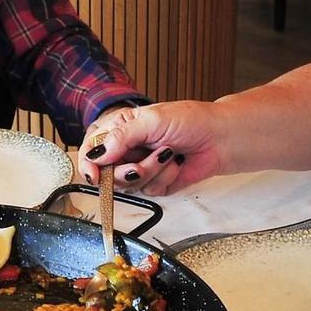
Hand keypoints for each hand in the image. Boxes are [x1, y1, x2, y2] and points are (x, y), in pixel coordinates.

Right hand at [74, 101, 231, 195]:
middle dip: (125, 171)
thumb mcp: (152, 120)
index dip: (90, 164)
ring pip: (130, 184)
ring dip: (150, 171)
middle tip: (138, 165)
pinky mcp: (157, 181)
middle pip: (108, 173)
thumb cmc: (190, 120)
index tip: (95, 175)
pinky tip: (176, 164)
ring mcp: (142, 166)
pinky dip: (164, 177)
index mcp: (121, 128)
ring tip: (167, 154)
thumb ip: (121, 136)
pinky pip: (150, 190)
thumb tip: (98, 153)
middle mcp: (128, 148)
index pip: (93, 148)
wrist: (220, 138)